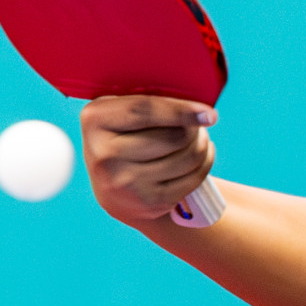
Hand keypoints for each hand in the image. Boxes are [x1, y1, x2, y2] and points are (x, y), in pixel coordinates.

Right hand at [81, 95, 216, 222]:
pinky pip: (193, 179)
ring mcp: (125, 182)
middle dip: (194, 128)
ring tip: (199, 138)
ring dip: (202, 145)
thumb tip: (199, 110)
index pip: (145, 111)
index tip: (210, 113)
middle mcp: (104, 154)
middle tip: (197, 125)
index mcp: (96, 120)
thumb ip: (148, 103)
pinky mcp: (148, 202)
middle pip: (174, 136)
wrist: (115, 189)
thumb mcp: (122, 113)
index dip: (181, 111)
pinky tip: (201, 156)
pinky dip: (205, 164)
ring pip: (187, 157)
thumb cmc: (126, 137)